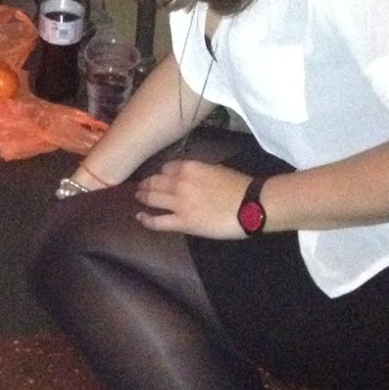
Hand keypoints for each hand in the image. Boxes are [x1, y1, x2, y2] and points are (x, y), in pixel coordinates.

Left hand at [133, 158, 252, 238]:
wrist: (250, 205)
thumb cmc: (240, 186)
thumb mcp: (216, 169)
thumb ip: (198, 171)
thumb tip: (190, 176)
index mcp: (189, 167)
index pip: (167, 167)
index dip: (162, 173)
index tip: (160, 177)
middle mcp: (179, 182)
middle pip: (155, 181)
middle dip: (147, 184)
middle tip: (141, 186)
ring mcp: (178, 203)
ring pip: (152, 198)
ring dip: (143, 196)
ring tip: (138, 197)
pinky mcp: (182, 222)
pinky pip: (158, 220)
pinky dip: (146, 219)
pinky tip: (139, 217)